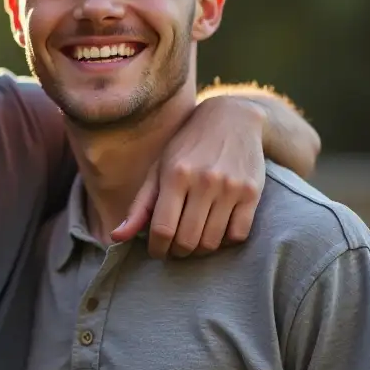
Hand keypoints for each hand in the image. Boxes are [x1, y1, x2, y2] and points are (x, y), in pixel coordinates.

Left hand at [112, 96, 265, 257]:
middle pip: (188, 240)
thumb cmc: (187, 146)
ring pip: (212, 242)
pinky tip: (216, 230)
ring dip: (200, 250)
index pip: (163, 229)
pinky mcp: (252, 192)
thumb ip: (139, 205)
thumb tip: (116, 237)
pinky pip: (237, 234)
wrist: (233, 118)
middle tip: (175, 248)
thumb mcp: (158, 168)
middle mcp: (204, 181)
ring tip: (193, 241)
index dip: (157, 248)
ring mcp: (230, 187)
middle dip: (177, 252)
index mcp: (175, 175)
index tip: (157, 251)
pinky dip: (225, 241)